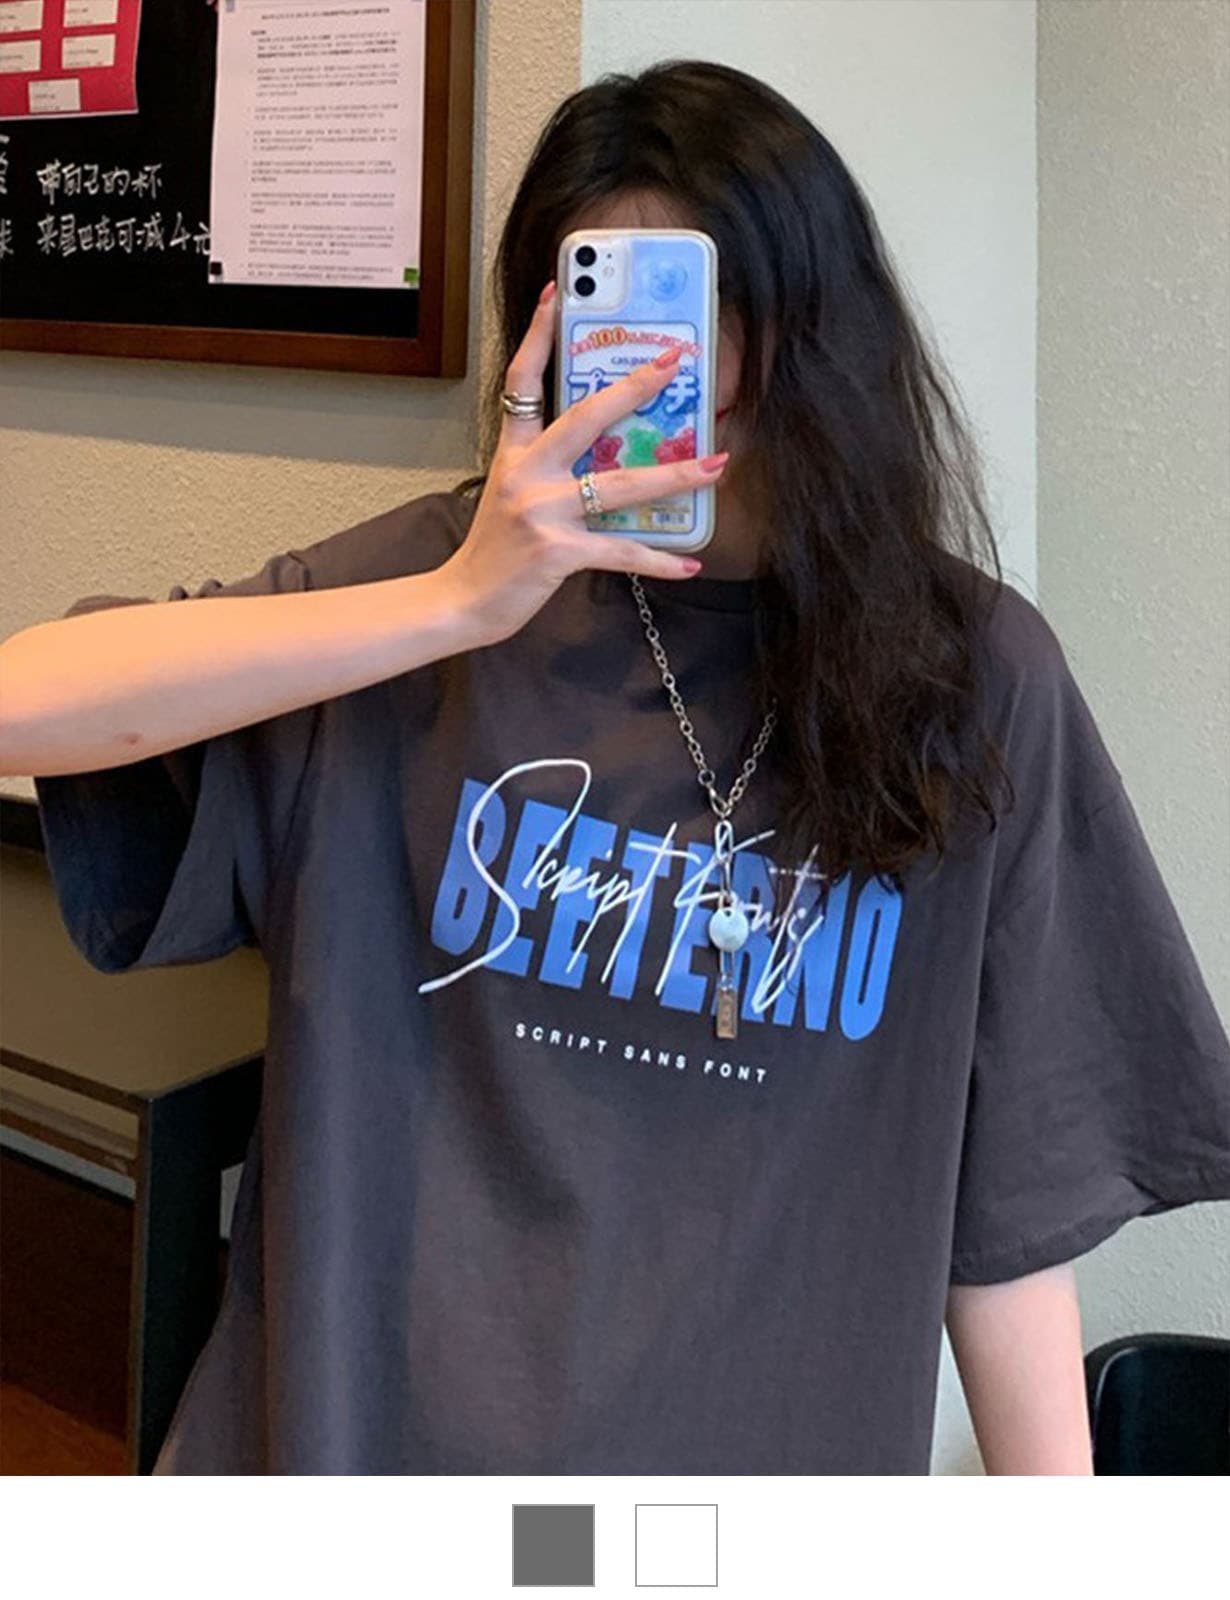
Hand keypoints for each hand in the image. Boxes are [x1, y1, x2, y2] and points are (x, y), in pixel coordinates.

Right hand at [438, 280, 727, 643]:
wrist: (461, 600)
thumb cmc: (493, 553)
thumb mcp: (511, 497)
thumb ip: (548, 473)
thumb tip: (606, 461)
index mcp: (513, 454)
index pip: (522, 381)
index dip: (539, 334)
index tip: (557, 293)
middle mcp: (527, 474)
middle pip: (586, 416)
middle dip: (634, 386)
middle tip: (673, 362)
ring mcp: (542, 511)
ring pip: (620, 484)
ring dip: (676, 476)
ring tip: (716, 466)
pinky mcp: (557, 551)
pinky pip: (621, 550)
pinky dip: (658, 560)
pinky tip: (689, 563)